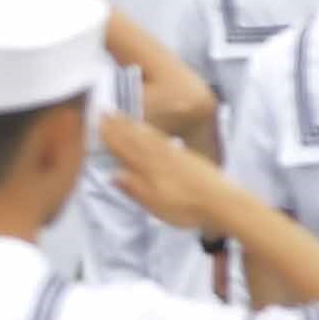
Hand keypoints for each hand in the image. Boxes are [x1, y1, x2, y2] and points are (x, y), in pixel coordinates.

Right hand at [93, 111, 231, 237]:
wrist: (222, 202)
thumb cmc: (186, 208)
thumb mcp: (155, 204)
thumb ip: (134, 188)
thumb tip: (113, 174)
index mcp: (149, 168)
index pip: (124, 149)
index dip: (109, 137)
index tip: (96, 123)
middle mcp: (159, 156)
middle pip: (134, 138)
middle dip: (118, 126)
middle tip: (104, 111)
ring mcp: (174, 154)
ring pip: (147, 136)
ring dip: (132, 125)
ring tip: (121, 115)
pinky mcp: (186, 157)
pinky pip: (161, 138)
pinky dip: (151, 131)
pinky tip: (149, 131)